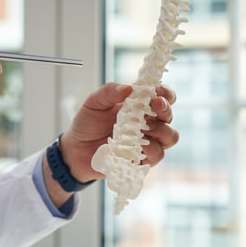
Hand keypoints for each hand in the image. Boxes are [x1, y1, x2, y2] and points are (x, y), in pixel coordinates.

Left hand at [59, 82, 178, 182]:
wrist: (75, 149)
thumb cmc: (87, 123)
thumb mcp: (94, 102)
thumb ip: (109, 92)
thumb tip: (128, 87)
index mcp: (140, 105)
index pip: (163, 96)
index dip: (165, 93)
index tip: (158, 90)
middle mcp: (148, 123)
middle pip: (168, 115)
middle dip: (165, 109)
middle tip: (154, 105)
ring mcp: (147, 142)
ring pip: (170, 136)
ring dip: (161, 130)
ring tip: (145, 127)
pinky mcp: (142, 160)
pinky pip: (157, 155)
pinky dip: (152, 149)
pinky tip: (140, 146)